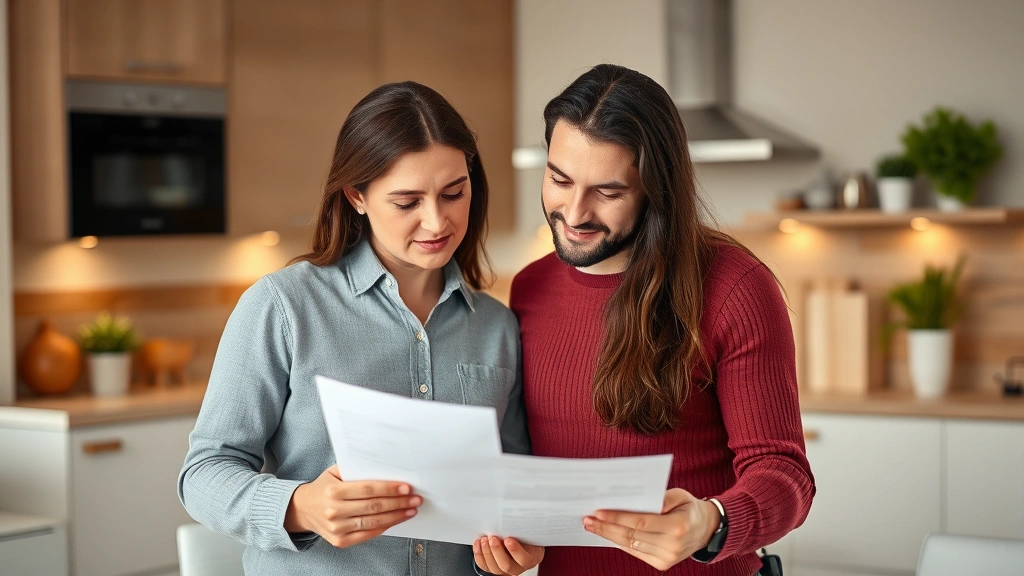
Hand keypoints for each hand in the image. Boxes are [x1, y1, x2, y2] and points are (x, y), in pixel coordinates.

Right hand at [284, 465, 421, 548]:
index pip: (367, 489)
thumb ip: (355, 468)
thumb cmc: (324, 487)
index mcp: (333, 491)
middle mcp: (334, 511)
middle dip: (398, 502)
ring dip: (396, 516)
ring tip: (410, 510)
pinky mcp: (340, 541)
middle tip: (415, 499)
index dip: (389, 489)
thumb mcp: (334, 472)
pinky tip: (396, 520)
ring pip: (373, 523)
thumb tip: (385, 465)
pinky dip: (384, 527)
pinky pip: (367, 535)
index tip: (406, 487)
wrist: (302, 509)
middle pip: (373, 507)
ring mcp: (336, 528)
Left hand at [473, 535, 544, 574]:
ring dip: (487, 552)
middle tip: (493, 537)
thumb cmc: (524, 534)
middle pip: (507, 566)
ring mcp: (504, 570)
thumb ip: (522, 528)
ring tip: (484, 539)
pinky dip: (479, 555)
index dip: (515, 551)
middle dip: (497, 551)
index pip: (524, 559)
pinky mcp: (493, 567)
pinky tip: (478, 544)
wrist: (519, 538)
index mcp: (530, 557)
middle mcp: (518, 567)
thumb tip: (513, 516)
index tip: (508, 539)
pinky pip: (485, 566)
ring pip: (494, 568)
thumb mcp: (527, 530)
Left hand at [583, 488, 719, 570]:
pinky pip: (635, 552)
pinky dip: (620, 542)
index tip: (598, 512)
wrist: (706, 529)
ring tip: (592, 526)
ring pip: (630, 545)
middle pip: (631, 536)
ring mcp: (667, 558)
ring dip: (609, 535)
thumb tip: (632, 501)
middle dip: (606, 527)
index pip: (640, 522)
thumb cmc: (689, 508)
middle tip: (587, 519)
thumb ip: (659, 497)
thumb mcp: (680, 495)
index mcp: (678, 526)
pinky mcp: (662, 564)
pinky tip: (607, 534)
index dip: (617, 518)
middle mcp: (672, 546)